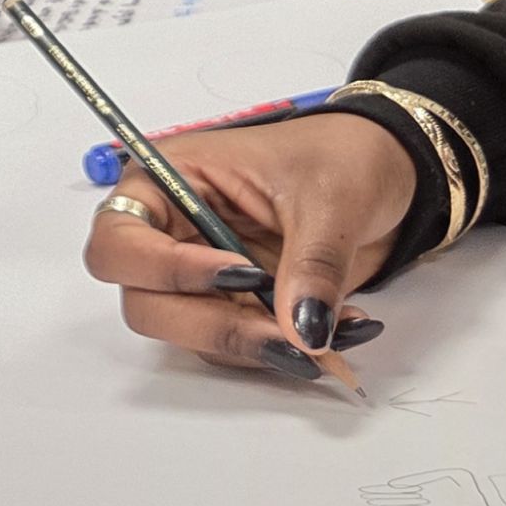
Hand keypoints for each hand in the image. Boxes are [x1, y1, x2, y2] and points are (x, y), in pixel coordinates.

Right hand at [82, 114, 417, 374]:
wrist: (385, 173)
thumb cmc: (341, 156)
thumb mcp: (330, 198)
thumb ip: (311, 265)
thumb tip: (302, 329)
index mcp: (170, 179)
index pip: (120, 239)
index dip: (164, 268)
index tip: (239, 274)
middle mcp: (173, 231)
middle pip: (145, 301)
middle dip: (213, 325)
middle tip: (283, 334)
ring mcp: (201, 275)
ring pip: (189, 334)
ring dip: (252, 346)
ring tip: (325, 335)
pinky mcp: (235, 305)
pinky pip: (236, 346)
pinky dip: (280, 349)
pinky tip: (334, 329)